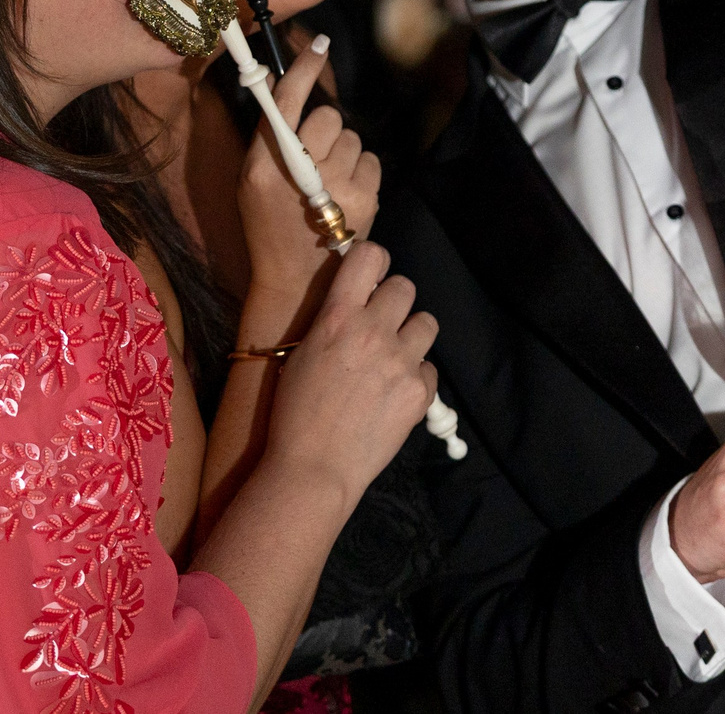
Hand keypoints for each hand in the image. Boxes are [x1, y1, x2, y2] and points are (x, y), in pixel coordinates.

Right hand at [239, 40, 381, 329]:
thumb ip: (268, 139)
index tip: (319, 44)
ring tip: (328, 182)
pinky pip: (370, 158)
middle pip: (328, 116)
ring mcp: (339, 186)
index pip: (287, 103)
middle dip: (324, 129)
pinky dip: (360, 170)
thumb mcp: (251, 181)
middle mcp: (303, 171)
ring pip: (352, 137)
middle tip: (314, 154)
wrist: (297, 276)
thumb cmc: (269, 222)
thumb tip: (288, 90)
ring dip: (343, 152)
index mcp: (265, 165)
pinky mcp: (367, 198)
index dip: (305, 70)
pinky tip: (346, 193)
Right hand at [264, 240, 438, 498]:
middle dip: (393, 304)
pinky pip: (430, 368)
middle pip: (405, 286)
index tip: (370, 279)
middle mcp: (374, 331)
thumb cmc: (294, 414)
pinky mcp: (420, 391)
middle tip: (380, 328)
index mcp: (337, 317)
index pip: (370, 255)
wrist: (313, 469)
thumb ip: (332, 323)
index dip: (374, 263)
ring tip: (392, 360)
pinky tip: (395, 396)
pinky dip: (416, 378)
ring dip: (411, 336)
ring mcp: (401, 361)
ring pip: (426, 322)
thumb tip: (354, 302)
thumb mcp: (300, 355)